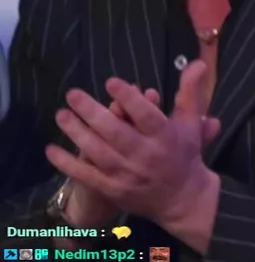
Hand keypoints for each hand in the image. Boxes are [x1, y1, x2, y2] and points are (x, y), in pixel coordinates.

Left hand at [47, 61, 219, 226]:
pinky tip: (51, 149)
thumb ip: (189, 92)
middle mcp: (146, 155)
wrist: (182, 199)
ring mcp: (127, 174)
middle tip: (72, 94)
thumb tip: (197, 62)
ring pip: (98, 152)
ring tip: (61, 114)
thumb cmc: (185, 154)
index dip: (129, 99)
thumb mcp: (190, 122)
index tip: (111, 82)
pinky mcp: (113, 190)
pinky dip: (68, 164)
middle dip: (92, 112)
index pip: (146, 116)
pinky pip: (86, 176)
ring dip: (77, 133)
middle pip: (116, 132)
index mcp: (166, 137)